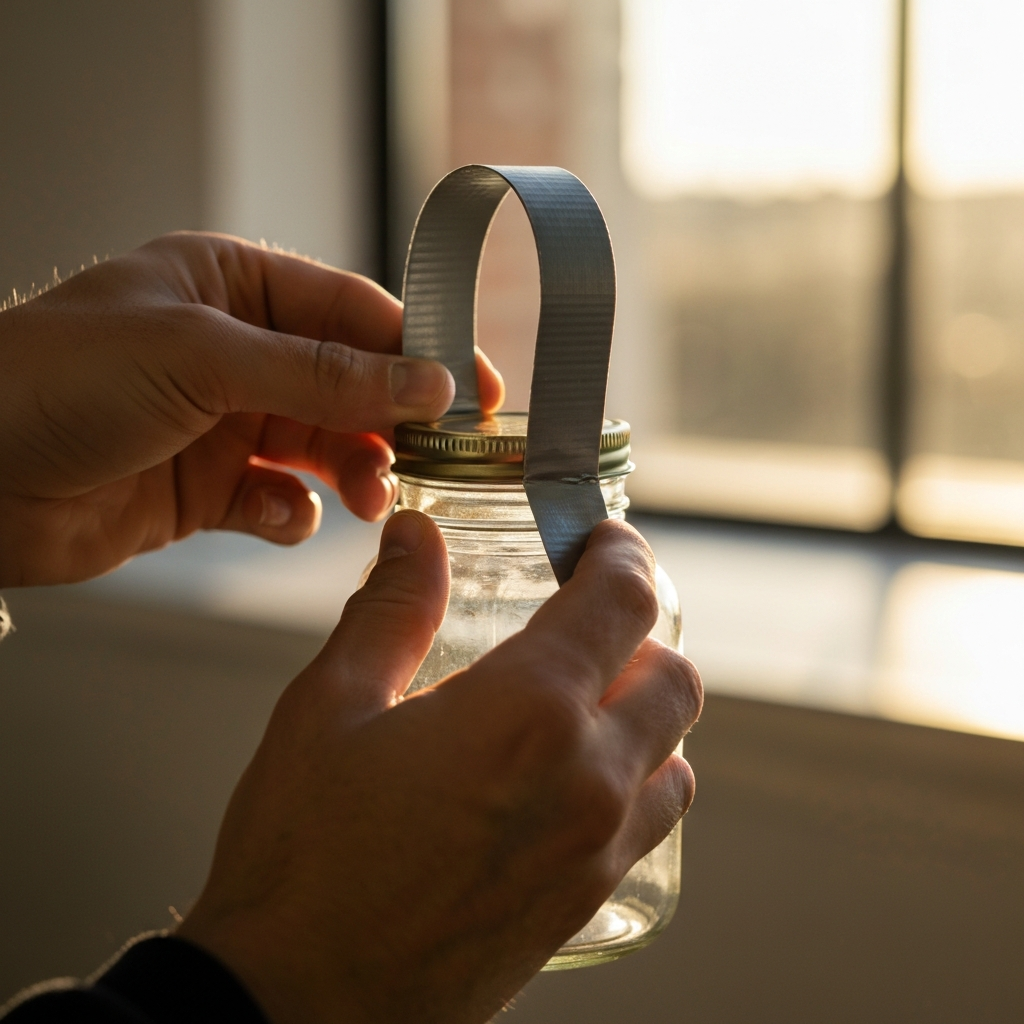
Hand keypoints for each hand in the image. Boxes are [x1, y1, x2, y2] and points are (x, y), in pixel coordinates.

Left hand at [0, 232, 503, 585]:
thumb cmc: (56, 381)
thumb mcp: (204, 358)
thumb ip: (325, 374)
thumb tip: (429, 382)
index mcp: (232, 287)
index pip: (353, 312)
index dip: (420, 350)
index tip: (475, 392)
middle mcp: (234, 352)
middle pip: (349, 384)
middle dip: (392, 422)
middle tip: (431, 457)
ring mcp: (221, 422)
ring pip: (323, 445)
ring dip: (355, 472)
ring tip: (372, 497)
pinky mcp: (205, 488)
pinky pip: (278, 501)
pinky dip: (291, 515)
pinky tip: (279, 518)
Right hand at [177, 513, 701, 1023]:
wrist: (296, 1007)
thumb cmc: (302, 857)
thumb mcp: (329, 708)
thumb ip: (391, 610)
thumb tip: (415, 538)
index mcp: (528, 711)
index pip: (624, 602)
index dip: (623, 556)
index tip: (603, 542)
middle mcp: (587, 778)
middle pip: (674, 675)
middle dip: (639, 630)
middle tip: (584, 618)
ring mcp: (598, 849)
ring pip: (677, 749)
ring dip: (644, 707)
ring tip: (580, 696)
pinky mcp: (589, 903)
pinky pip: (654, 818)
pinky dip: (639, 776)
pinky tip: (573, 775)